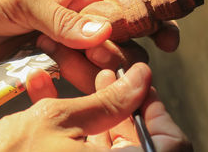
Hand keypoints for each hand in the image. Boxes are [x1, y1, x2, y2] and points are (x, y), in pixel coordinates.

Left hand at [0, 0, 178, 74]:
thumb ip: (61, 18)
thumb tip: (103, 31)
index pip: (123, 4)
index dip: (148, 19)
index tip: (167, 39)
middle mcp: (72, 19)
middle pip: (113, 39)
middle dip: (126, 56)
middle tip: (134, 75)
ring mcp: (57, 42)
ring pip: (91, 62)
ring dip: (101, 74)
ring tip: (109, 88)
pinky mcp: (39, 62)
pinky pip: (64, 77)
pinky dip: (73, 84)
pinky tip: (79, 90)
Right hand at [0, 63, 191, 151]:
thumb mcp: (56, 122)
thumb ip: (105, 102)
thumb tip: (141, 79)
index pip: (167, 140)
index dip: (154, 106)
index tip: (138, 76)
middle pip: (129, 133)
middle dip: (112, 94)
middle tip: (98, 65)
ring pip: (97, 134)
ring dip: (83, 99)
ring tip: (67, 65)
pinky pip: (72, 142)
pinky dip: (62, 115)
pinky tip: (40, 85)